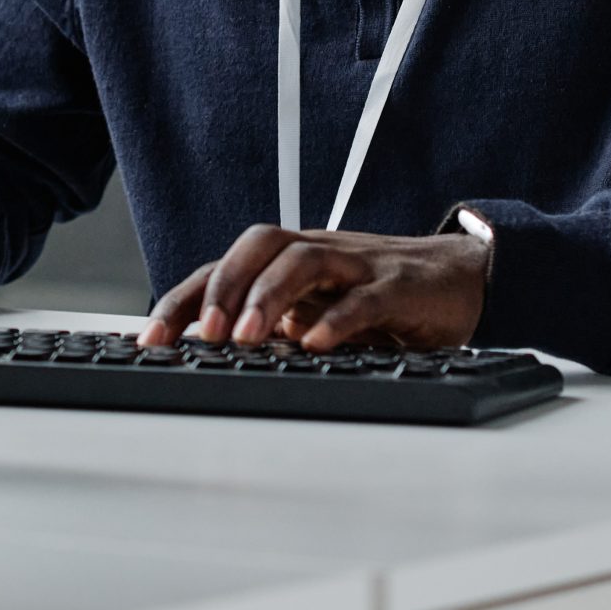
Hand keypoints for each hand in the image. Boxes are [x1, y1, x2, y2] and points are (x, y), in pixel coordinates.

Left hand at [138, 224, 488, 350]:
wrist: (461, 276)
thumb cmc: (378, 296)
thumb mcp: (317, 313)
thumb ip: (273, 328)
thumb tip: (209, 362)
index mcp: (289, 263)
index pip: (224, 270)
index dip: (183, 300)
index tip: (149, 342)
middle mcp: (318, 254)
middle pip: (258, 247)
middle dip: (222, 288)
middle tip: (201, 336)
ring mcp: (358, 265)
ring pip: (304, 261)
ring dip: (269, 297)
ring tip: (247, 338)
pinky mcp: (400, 286)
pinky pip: (365, 297)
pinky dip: (338, 319)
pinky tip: (317, 344)